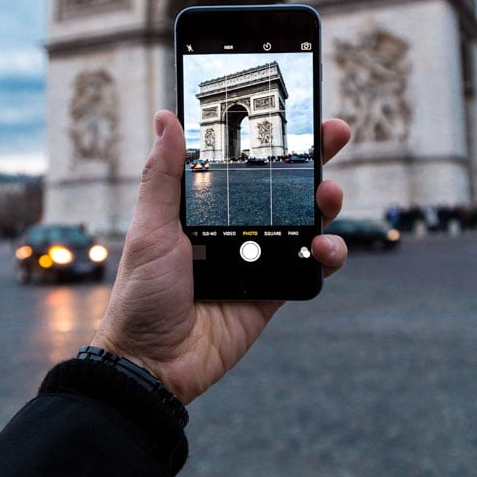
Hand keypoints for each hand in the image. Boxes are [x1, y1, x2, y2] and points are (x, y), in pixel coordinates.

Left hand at [93, 110, 349, 404]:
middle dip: (314, 157)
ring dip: (326, 202)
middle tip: (335, 133)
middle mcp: (235, 225)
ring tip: (329, 195)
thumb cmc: (141, 295)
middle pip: (283, 184)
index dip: (269, 137)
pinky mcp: (276, 288)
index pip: (243, 161)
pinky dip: (327, 253)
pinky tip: (323, 247)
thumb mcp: (149, 229)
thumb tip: (166, 117)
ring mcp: (259, 256)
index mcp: (204, 206)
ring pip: (306, 219)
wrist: (153, 365)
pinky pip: (311, 265)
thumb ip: (162, 176)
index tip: (294, 111)